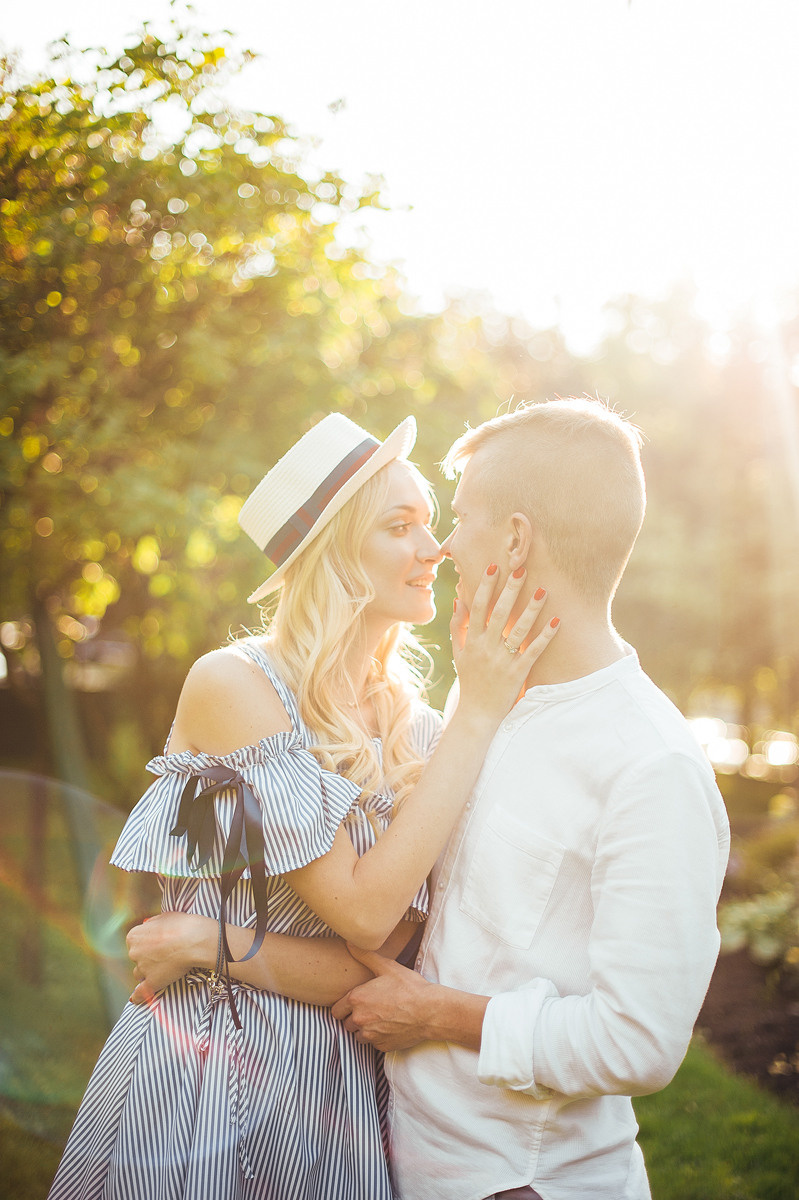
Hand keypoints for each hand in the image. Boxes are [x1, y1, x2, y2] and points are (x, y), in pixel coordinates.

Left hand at [126, 911, 213, 1003]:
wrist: (193, 940)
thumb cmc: (182, 925)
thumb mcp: (163, 917)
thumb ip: (152, 924)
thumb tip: (148, 927)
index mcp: (134, 936)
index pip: (134, 942)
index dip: (147, 943)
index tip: (157, 943)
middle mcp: (134, 952)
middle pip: (136, 958)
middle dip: (147, 957)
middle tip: (164, 954)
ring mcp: (142, 968)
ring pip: (140, 973)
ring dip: (148, 972)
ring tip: (164, 968)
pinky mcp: (152, 983)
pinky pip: (141, 993)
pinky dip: (138, 996)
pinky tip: (136, 999)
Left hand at [330, 945, 433, 1051]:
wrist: (430, 1011)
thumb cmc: (409, 987)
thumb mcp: (387, 967)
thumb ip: (365, 956)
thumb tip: (350, 943)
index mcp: (357, 1000)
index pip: (336, 1010)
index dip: (344, 1006)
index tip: (356, 1002)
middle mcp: (360, 1020)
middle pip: (346, 1024)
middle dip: (355, 1018)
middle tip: (370, 1008)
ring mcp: (371, 1035)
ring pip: (359, 1036)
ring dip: (365, 1029)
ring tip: (380, 1017)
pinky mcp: (382, 1046)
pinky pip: (374, 1044)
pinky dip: (379, 1037)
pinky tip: (391, 1026)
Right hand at [451, 567, 557, 721]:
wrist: (477, 713)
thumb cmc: (469, 679)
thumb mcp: (457, 652)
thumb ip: (457, 626)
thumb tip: (459, 598)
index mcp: (471, 641)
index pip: (478, 608)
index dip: (485, 587)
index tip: (494, 567)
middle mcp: (486, 648)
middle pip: (499, 614)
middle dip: (511, 591)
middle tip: (523, 570)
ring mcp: (502, 661)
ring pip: (518, 631)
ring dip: (531, 610)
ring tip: (543, 591)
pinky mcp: (517, 673)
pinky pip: (533, 652)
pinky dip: (545, 637)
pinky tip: (556, 622)